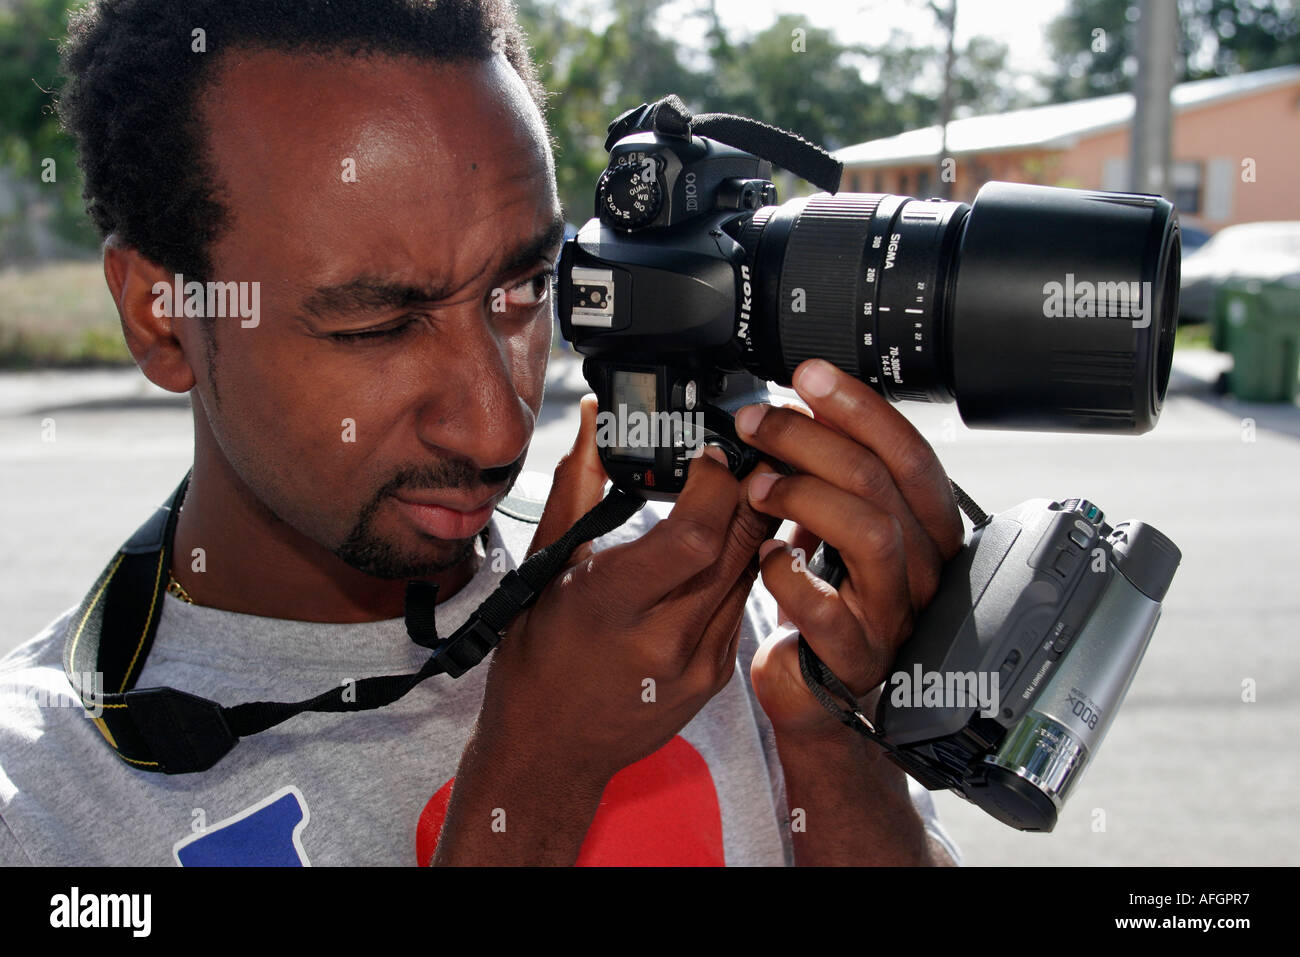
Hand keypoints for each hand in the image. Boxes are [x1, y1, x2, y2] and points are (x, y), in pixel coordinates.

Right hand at [473, 394, 777, 784]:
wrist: (551, 750)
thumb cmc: (538, 660)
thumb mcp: (548, 567)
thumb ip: (578, 486)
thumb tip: (592, 421)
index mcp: (612, 606)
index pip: (696, 532)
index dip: (715, 483)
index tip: (705, 458)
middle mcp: (663, 639)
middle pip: (738, 544)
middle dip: (744, 493)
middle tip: (733, 465)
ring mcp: (697, 664)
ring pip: (752, 570)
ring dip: (751, 526)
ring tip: (733, 498)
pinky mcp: (716, 676)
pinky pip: (744, 604)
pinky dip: (739, 567)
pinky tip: (721, 550)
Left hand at [737, 359, 964, 738]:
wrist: (818, 693)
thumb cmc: (827, 602)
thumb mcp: (833, 527)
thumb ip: (830, 475)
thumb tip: (798, 407)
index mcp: (925, 528)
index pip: (908, 452)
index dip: (860, 408)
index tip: (809, 377)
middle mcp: (922, 568)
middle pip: (884, 483)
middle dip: (814, 440)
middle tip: (760, 424)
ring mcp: (893, 614)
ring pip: (871, 534)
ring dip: (805, 496)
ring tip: (757, 485)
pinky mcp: (855, 656)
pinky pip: (830, 609)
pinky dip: (789, 575)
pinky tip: (764, 557)